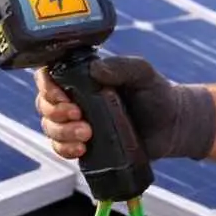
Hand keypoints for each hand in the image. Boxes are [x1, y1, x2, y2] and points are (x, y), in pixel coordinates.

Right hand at [33, 55, 215, 161]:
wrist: (171, 126)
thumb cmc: (157, 94)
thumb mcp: (143, 73)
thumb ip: (122, 66)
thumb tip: (95, 69)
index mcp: (83, 76)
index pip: (49, 74)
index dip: (47, 86)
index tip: (63, 97)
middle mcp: (75, 97)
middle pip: (44, 103)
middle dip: (56, 113)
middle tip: (80, 117)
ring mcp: (77, 122)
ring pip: (49, 127)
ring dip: (61, 133)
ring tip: (87, 135)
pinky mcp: (83, 144)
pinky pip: (60, 148)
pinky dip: (64, 149)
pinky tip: (81, 149)